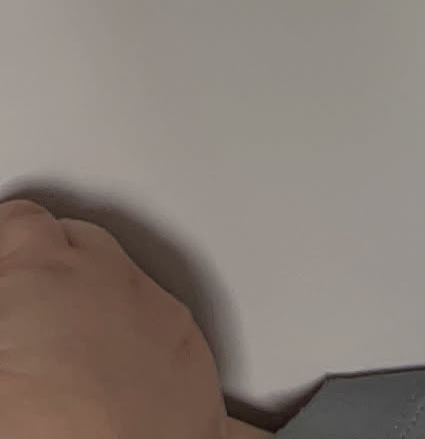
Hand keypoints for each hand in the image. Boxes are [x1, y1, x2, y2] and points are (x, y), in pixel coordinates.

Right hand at [0, 199, 232, 438]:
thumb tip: (13, 327)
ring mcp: (153, 309)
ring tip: (66, 365)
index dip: (6, 250)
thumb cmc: (48, 431)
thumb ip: (10, 329)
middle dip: (44, 272)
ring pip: (117, 279)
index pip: (18, 223)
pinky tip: (112, 385)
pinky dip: (133, 337)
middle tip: (23, 327)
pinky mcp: (189, 348)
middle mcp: (104, 278)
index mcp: (38, 277)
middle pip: (70, 242)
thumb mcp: (2, 381)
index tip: (5, 277)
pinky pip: (154, 320)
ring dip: (92, 304)